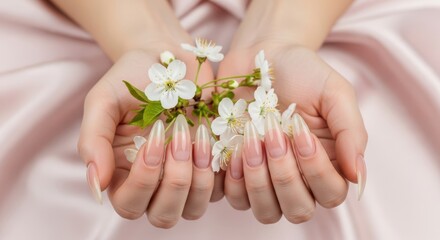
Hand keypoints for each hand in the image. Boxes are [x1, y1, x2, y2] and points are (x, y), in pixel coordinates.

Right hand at [78, 45, 218, 227]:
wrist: (168, 56)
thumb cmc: (132, 78)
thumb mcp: (103, 101)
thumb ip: (92, 141)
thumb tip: (97, 186)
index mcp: (123, 173)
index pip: (129, 204)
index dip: (143, 181)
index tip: (153, 139)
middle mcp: (155, 182)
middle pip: (164, 215)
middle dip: (174, 182)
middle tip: (178, 138)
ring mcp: (186, 177)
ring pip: (194, 208)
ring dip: (199, 178)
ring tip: (199, 136)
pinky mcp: (213, 166)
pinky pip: (222, 189)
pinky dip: (223, 170)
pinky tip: (217, 139)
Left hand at [218, 43, 366, 222]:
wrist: (260, 55)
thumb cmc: (302, 72)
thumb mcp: (335, 93)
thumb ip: (351, 132)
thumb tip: (359, 176)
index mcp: (327, 162)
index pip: (330, 193)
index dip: (316, 170)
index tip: (300, 131)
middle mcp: (298, 177)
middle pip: (298, 209)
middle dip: (285, 175)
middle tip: (273, 135)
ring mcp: (265, 179)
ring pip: (266, 211)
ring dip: (258, 181)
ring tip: (250, 141)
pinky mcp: (236, 174)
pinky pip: (234, 199)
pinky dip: (233, 181)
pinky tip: (233, 149)